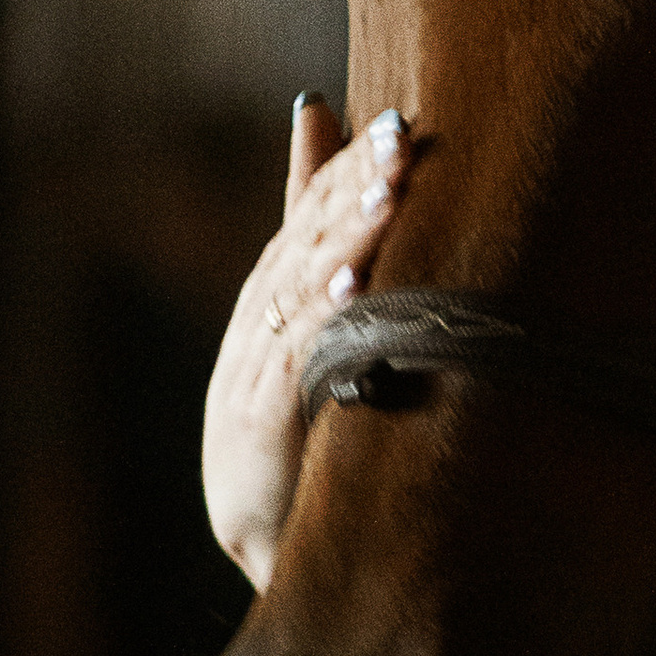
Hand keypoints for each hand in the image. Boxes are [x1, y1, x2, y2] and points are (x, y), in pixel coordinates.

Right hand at [203, 97, 415, 588]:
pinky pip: (298, 359)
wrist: (267, 538)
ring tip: (385, 190)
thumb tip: (383, 226)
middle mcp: (261, 323)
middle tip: (400, 129)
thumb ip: (344, 282)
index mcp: (277, 301)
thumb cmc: (306, 437)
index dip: (347, 164)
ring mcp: (255, 369)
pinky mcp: (265, 420)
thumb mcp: (325, 350)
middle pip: (308, 236)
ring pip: (303, 286)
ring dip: (345, 236)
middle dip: (353, 180)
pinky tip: (353, 286)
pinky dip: (324, 319)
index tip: (397, 116)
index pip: (309, 214)